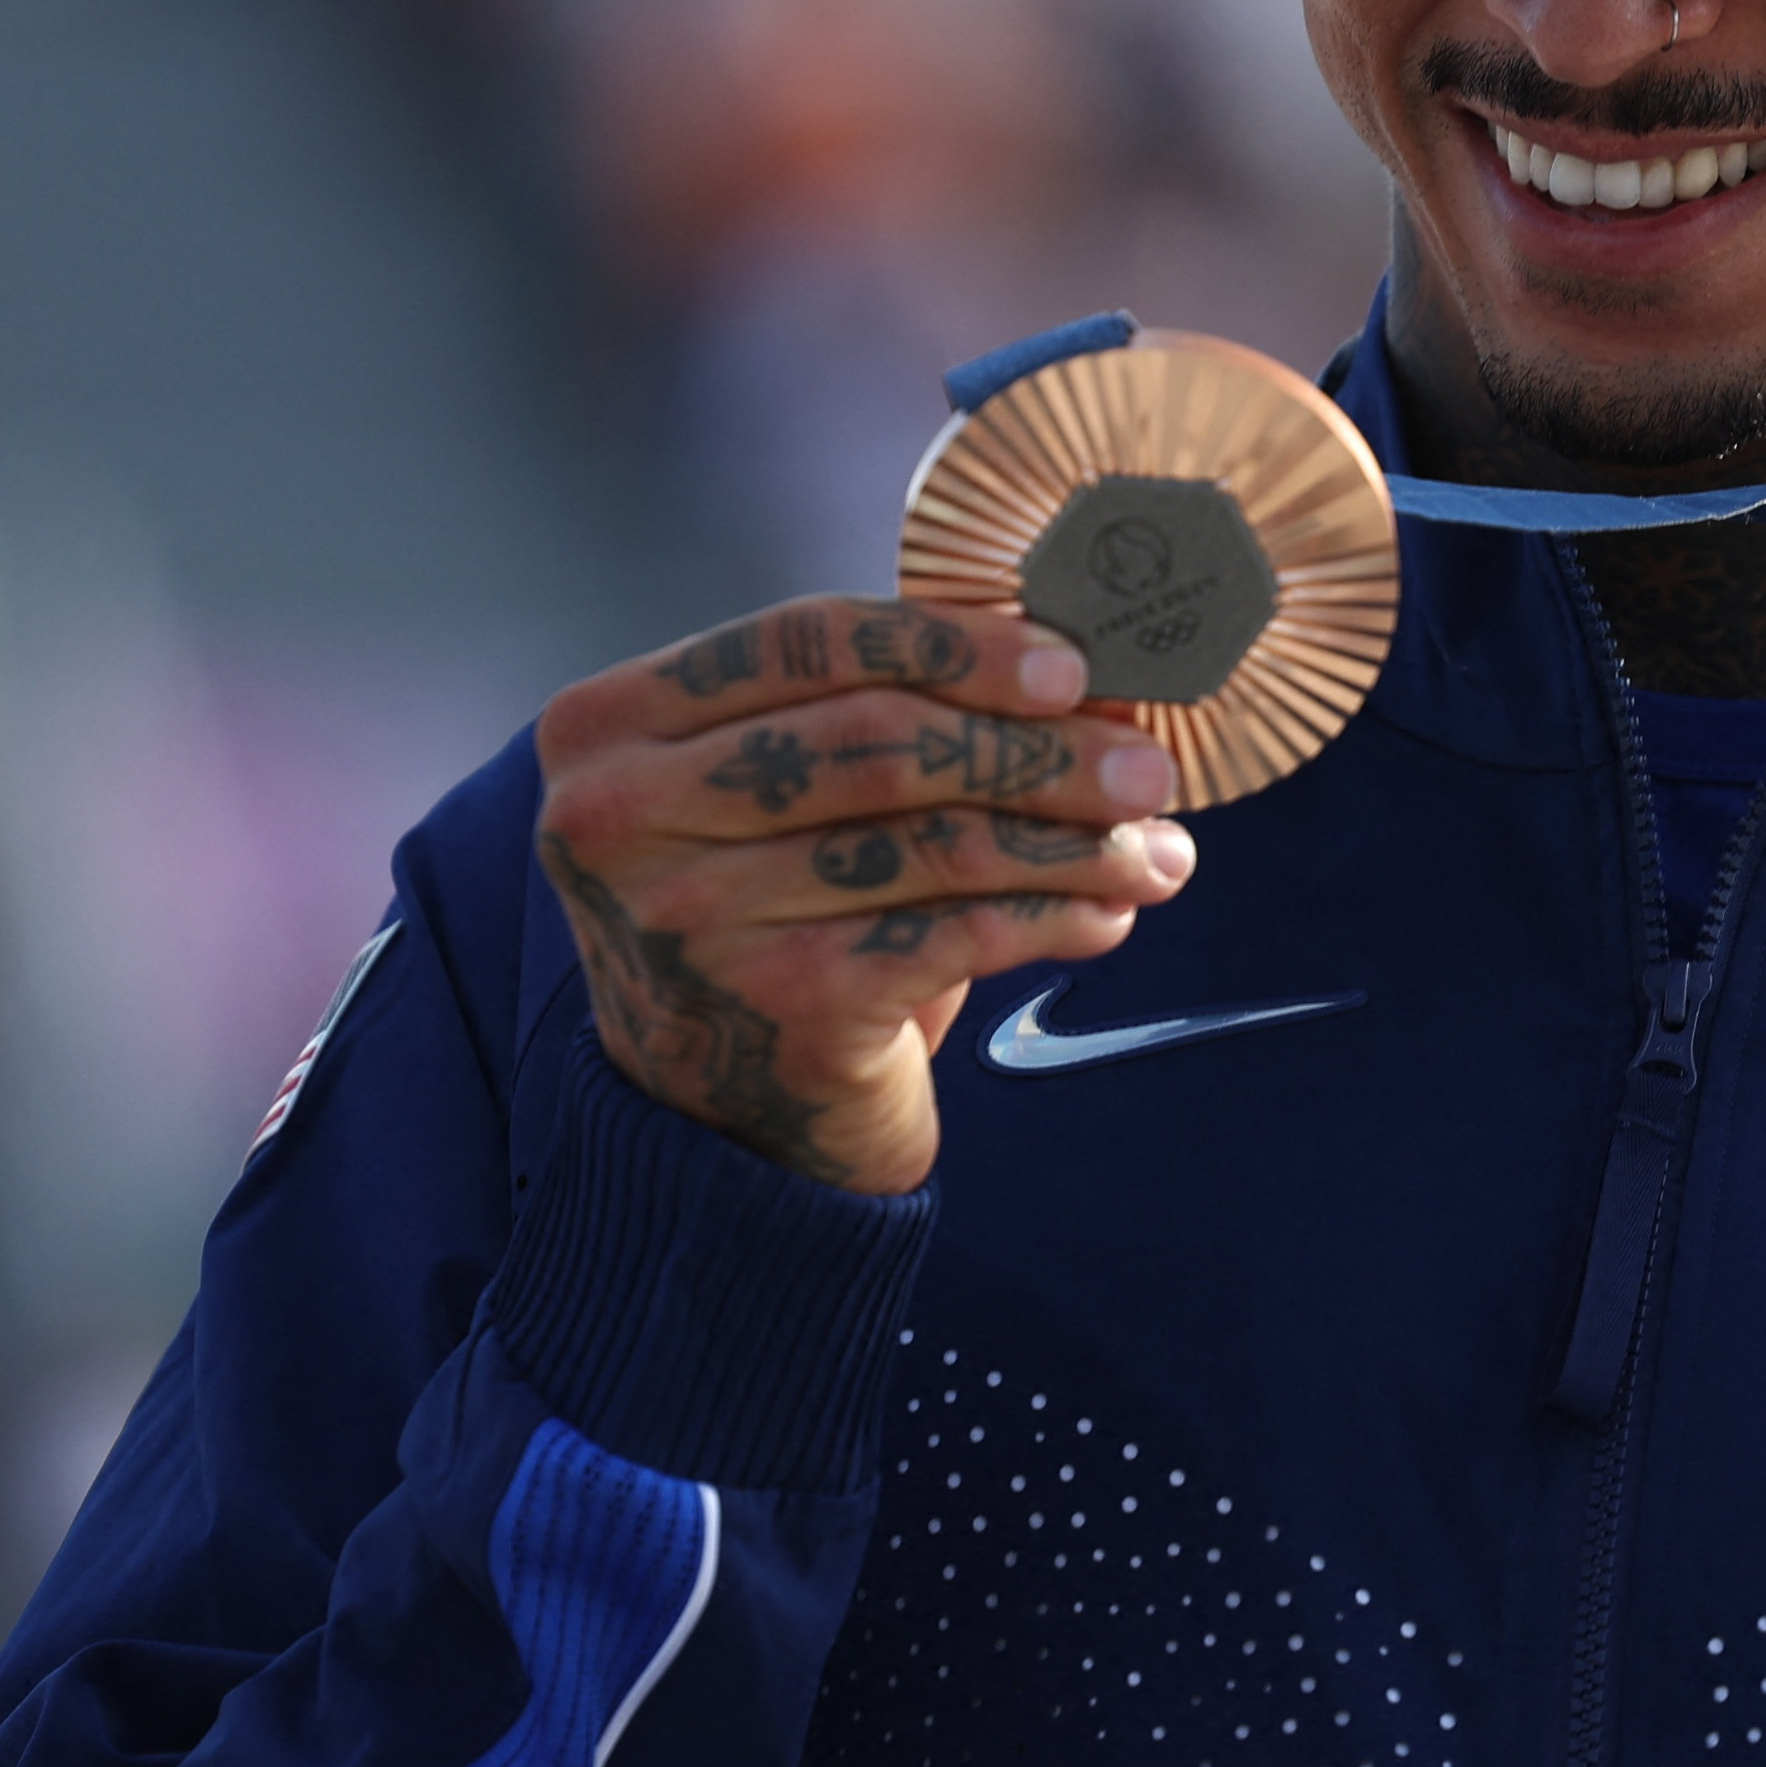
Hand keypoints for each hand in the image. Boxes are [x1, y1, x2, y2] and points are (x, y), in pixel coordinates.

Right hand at [529, 597, 1192, 1193]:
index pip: (805, 639)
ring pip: (931, 840)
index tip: (1071, 664)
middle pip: (878, 739)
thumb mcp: (784, 797)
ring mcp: (692, 917)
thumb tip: (1086, 676)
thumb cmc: (768, 920)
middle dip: (1038, 747)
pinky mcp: (778, 1006)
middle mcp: (624, 818)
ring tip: (1155, 849)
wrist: (718, 1127)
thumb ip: (888, 716)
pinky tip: (1107, 913)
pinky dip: (1050, 914)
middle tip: (1151, 766)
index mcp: (610, 727)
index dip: (952, 642)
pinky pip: (955, 932)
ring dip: (1070, 839)